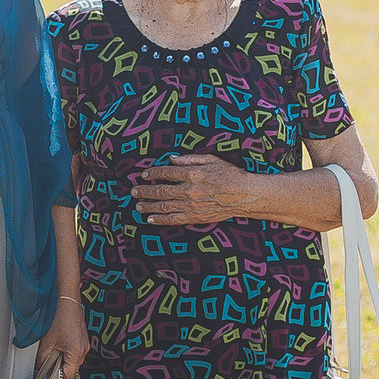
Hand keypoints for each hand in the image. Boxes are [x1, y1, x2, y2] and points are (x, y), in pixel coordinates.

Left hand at [35, 298, 90, 378]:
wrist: (67, 300)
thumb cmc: (59, 317)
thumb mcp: (46, 342)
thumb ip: (42, 359)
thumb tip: (39, 369)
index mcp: (76, 352)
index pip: (70, 376)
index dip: (59, 377)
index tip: (51, 375)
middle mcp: (84, 350)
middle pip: (73, 369)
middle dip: (61, 366)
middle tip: (50, 358)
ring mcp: (85, 344)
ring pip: (74, 360)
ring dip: (65, 358)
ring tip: (56, 347)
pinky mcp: (83, 339)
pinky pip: (76, 352)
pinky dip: (68, 351)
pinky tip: (60, 342)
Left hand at [131, 154, 257, 225]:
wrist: (245, 195)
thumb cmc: (230, 175)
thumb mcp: (211, 160)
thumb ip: (189, 159)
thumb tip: (171, 159)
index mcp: (192, 174)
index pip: (166, 173)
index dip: (152, 173)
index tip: (143, 174)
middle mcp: (189, 190)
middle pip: (160, 191)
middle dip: (145, 190)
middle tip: (133, 190)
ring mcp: (191, 205)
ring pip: (164, 206)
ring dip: (148, 205)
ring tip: (137, 205)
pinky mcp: (195, 217)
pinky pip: (173, 219)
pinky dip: (160, 219)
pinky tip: (149, 218)